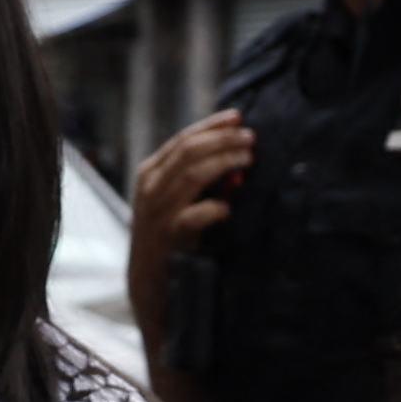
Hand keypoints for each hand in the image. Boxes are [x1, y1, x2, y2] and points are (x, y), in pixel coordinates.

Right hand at [130, 108, 248, 306]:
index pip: (183, 140)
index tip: (238, 118)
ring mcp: (157, 212)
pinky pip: (192, 215)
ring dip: (224, 163)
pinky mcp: (167, 238)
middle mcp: (150, 188)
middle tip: (250, 138)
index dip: (212, 126)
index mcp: (151, 172)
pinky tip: (228, 208)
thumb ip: (201, 178)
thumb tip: (240, 157)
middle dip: (223, 140)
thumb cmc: (170, 236)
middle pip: (189, 151)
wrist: (149, 283)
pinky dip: (213, 208)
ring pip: (192, 175)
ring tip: (248, 160)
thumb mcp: (178, 200)